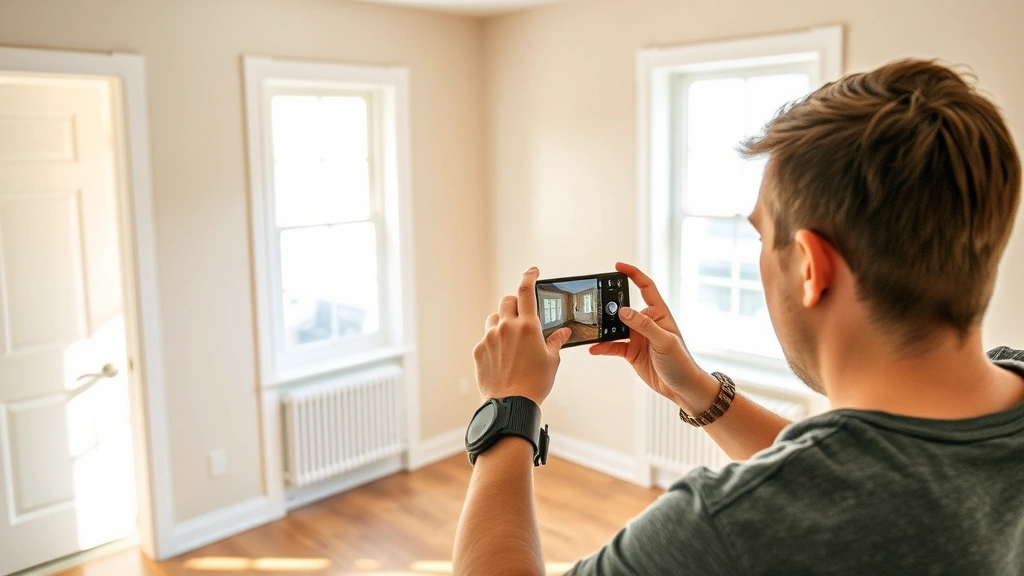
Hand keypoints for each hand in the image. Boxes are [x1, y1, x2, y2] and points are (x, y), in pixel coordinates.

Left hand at [473, 267, 571, 405]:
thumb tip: (563, 332)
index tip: (532, 271)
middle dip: (515, 303)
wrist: (511, 404)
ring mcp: (490, 338)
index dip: (529, 276)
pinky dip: (494, 341)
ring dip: (502, 321)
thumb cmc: (534, 384)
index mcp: (528, 326)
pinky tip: (502, 357)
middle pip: (507, 301)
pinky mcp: (479, 350)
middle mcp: (506, 327)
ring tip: (511, 338)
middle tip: (523, 315)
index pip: (526, 291)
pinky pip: (486, 338)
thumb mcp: (551, 361)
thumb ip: (555, 341)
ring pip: (494, 318)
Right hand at [589, 262, 709, 407]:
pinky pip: (613, 346)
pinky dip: (603, 347)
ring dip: (604, 328)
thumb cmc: (681, 362)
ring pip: (616, 328)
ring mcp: (638, 337)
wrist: (682, 388)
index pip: (646, 287)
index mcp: (659, 314)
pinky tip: (595, 348)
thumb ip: (644, 325)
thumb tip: (623, 311)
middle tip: (597, 304)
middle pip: (624, 307)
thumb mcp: (664, 341)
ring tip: (593, 328)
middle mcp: (647, 323)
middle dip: (610, 305)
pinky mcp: (631, 352)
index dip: (633, 274)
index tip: (618, 266)